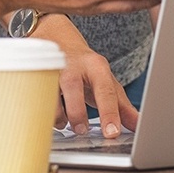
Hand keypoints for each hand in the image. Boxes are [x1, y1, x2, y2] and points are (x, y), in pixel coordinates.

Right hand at [35, 15, 137, 137]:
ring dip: (55, 114)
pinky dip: (40, 110)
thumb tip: (140, 125)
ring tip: (63, 123)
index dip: (109, 113)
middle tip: (81, 130)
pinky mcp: (34, 72)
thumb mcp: (107, 82)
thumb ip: (122, 106)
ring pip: (48, 92)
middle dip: (76, 112)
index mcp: (96, 67)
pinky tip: (48, 115)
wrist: (58, 38)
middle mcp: (73, 65)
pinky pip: (33, 94)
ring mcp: (51, 68)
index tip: (112, 133)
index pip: (105, 90)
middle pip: (73, 87)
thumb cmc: (85, 66)